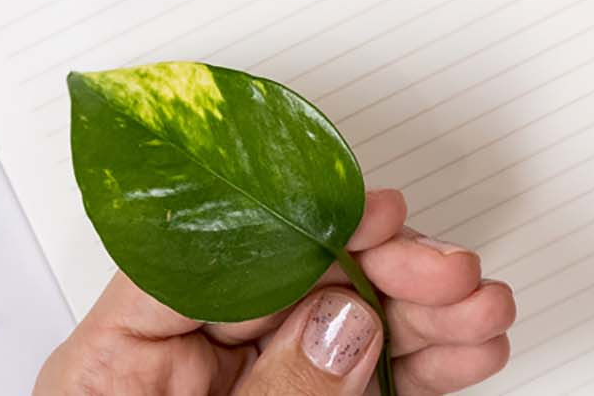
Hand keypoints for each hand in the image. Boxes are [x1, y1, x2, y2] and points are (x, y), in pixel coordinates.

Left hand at [32, 188, 512, 395]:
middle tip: (448, 274)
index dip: (295, 220)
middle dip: (381, 269)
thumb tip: (340, 319)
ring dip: (420, 314)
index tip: (372, 214)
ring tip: (478, 313)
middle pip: (286, 284)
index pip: (202, 257)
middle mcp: (178, 380)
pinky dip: (418, 365)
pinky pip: (360, 382)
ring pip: (340, 330)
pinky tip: (465, 350)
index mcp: (116, 371)